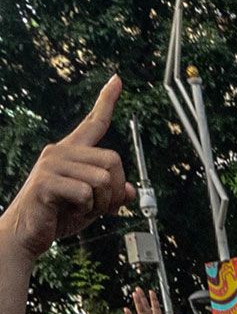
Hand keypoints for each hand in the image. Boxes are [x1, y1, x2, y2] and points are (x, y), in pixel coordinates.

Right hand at [1, 77, 132, 261]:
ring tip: (81, 207)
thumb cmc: (59, 215)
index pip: (93, 123)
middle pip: (114, 161)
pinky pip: (86, 193)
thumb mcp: (94, 204)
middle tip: (98, 205)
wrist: (29, 232)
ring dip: (102, 202)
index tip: (117, 80)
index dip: (107, 101)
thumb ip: (111, 194)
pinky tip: (67, 209)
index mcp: (72, 152)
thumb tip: (129, 190)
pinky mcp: (46, 181)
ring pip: (103, 179)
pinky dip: (86, 209)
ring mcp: (51, 164)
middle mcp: (60, 151)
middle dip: (115, 190)